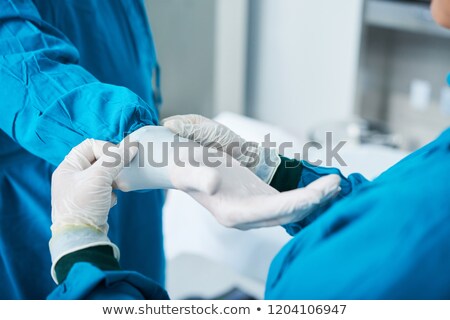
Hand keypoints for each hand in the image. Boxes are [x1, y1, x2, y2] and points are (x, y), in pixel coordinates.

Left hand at [49, 139, 134, 282]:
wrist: (81, 238)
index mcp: (68, 166)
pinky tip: (109, 202)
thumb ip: (115, 160)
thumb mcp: (99, 178)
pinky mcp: (91, 202)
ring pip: (104, 175)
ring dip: (113, 180)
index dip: (107, 148)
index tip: (118, 159)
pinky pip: (105, 190)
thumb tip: (132, 145)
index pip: (90, 145)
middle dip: (112, 166)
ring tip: (115, 188)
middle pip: (99, 160)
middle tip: (120, 173)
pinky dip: (111, 193)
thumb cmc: (84, 205)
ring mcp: (81, 190)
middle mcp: (72, 176)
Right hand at [109, 126, 340, 229]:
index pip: (271, 212)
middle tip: (337, 183)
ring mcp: (254, 210)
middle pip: (287, 214)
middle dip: (314, 201)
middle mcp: (246, 217)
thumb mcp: (185, 168)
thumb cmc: (183, 166)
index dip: (298, 203)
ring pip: (291, 211)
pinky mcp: (259, 200)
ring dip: (315, 200)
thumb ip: (196, 177)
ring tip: (336, 184)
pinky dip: (307, 195)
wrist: (180, 165)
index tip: (321, 192)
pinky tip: (322, 186)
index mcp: (231, 213)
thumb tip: (214, 182)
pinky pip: (288, 203)